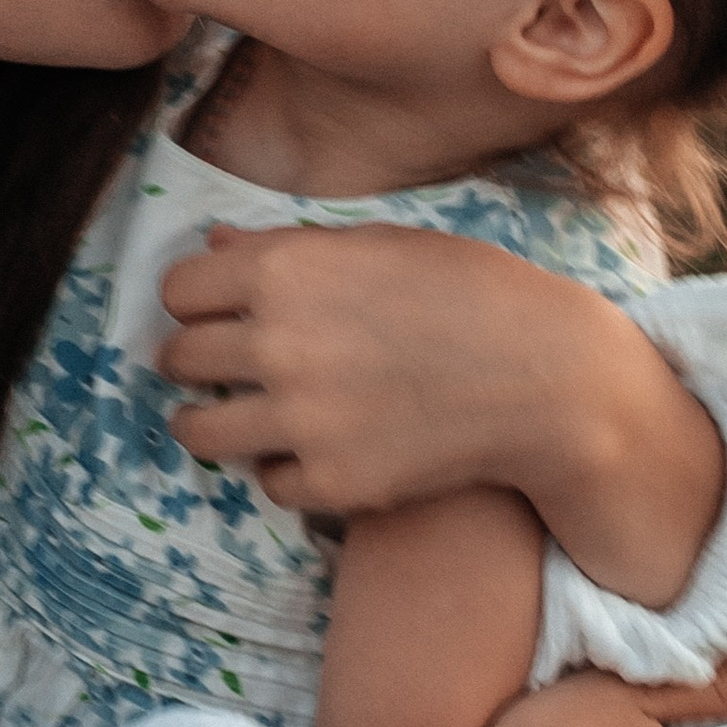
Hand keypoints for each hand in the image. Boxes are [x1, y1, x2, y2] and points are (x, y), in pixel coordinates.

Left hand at [158, 224, 570, 514]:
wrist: (549, 377)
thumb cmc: (472, 293)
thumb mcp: (381, 245)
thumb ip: (288, 247)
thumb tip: (212, 247)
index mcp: (286, 272)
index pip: (178, 290)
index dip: (194, 301)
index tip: (211, 314)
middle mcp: (279, 344)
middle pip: (177, 359)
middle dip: (195, 360)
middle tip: (223, 367)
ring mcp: (301, 420)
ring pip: (199, 431)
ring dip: (212, 422)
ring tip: (236, 418)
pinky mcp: (331, 482)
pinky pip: (267, 481)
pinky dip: (288, 469)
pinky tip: (318, 450)